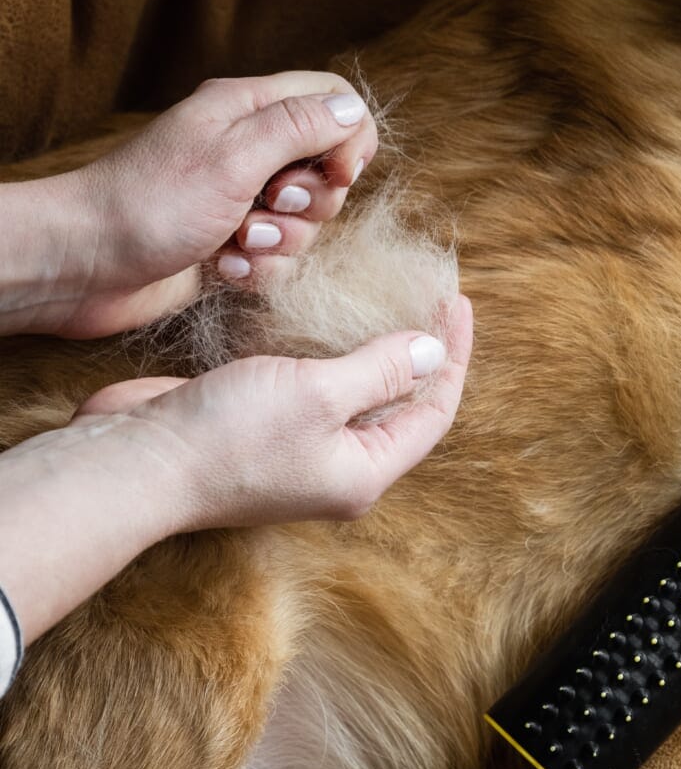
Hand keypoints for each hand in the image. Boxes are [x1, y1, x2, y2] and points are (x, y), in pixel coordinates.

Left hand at [1, 72, 380, 338]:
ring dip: (281, 242)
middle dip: (312, 202)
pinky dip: (258, 270)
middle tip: (270, 205)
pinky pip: (277, 260)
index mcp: (247, 110)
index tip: (339, 174)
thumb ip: (299, 128)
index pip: (332, 102)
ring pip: (305, 223)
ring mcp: (239, 201)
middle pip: (325, 170)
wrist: (87, 265)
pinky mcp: (230, 246)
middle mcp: (247, 151)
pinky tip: (221, 269)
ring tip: (236, 242)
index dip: (350, 139)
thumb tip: (352, 111)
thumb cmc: (151, 204)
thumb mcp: (235, 155)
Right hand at [73, 296, 472, 530]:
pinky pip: (309, 388)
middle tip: (426, 296)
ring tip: (388, 300)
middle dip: (417, 353)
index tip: (454, 299)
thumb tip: (433, 351)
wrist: (138, 463)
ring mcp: (296, 451)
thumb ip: (381, 369)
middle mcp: (337, 468)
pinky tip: (326, 318)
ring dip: (371, 350)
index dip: (451, 356)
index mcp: (365, 473)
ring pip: (352, 395)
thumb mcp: (320, 393)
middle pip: (398, 406)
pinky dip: (325, 353)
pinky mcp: (259, 428)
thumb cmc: (232, 436)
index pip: (433, 413)